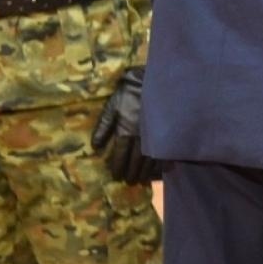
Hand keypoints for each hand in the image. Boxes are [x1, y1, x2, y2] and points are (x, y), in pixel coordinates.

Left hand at [91, 67, 160, 182]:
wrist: (154, 81)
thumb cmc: (130, 93)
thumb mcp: (112, 106)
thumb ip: (103, 126)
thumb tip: (95, 146)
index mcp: (125, 132)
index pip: (120, 156)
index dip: (117, 168)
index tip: (116, 176)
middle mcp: (140, 139)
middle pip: (135, 162)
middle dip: (131, 173)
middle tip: (129, 182)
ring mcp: (156, 137)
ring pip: (150, 161)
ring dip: (145, 172)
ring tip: (142, 180)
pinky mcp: (167, 134)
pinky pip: (165, 154)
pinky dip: (162, 165)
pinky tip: (160, 171)